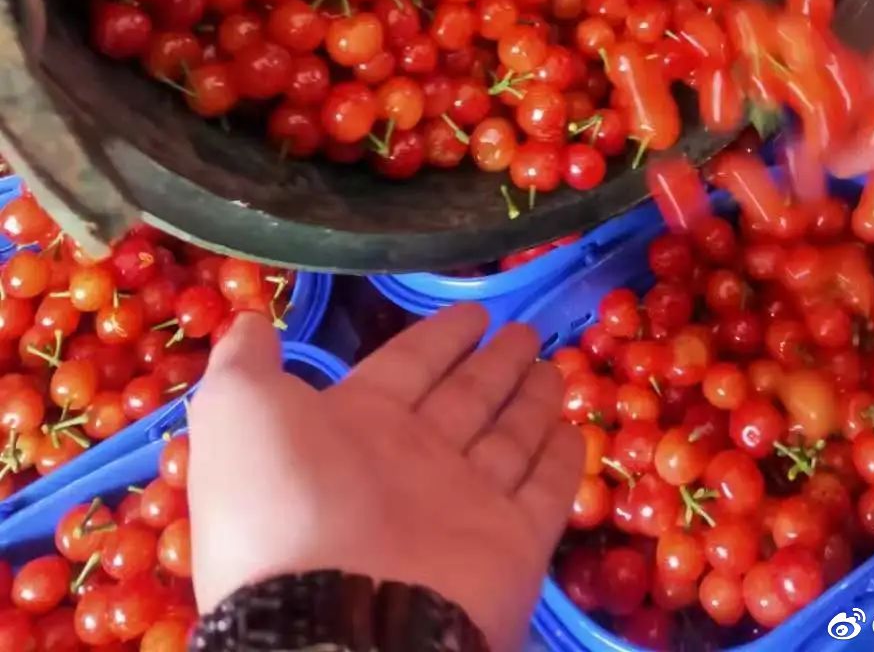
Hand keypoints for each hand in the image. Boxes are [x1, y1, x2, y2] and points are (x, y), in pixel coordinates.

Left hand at [188, 305, 581, 651]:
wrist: (329, 623)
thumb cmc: (284, 504)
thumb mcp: (239, 412)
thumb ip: (246, 361)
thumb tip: (254, 321)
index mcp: (352, 430)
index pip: (408, 367)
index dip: (440, 339)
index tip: (475, 313)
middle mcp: (411, 465)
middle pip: (464, 400)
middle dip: (494, 366)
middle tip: (526, 330)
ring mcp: (464, 506)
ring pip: (507, 440)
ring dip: (530, 403)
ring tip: (554, 367)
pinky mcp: (511, 544)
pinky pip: (544, 492)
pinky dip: (561, 462)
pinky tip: (574, 430)